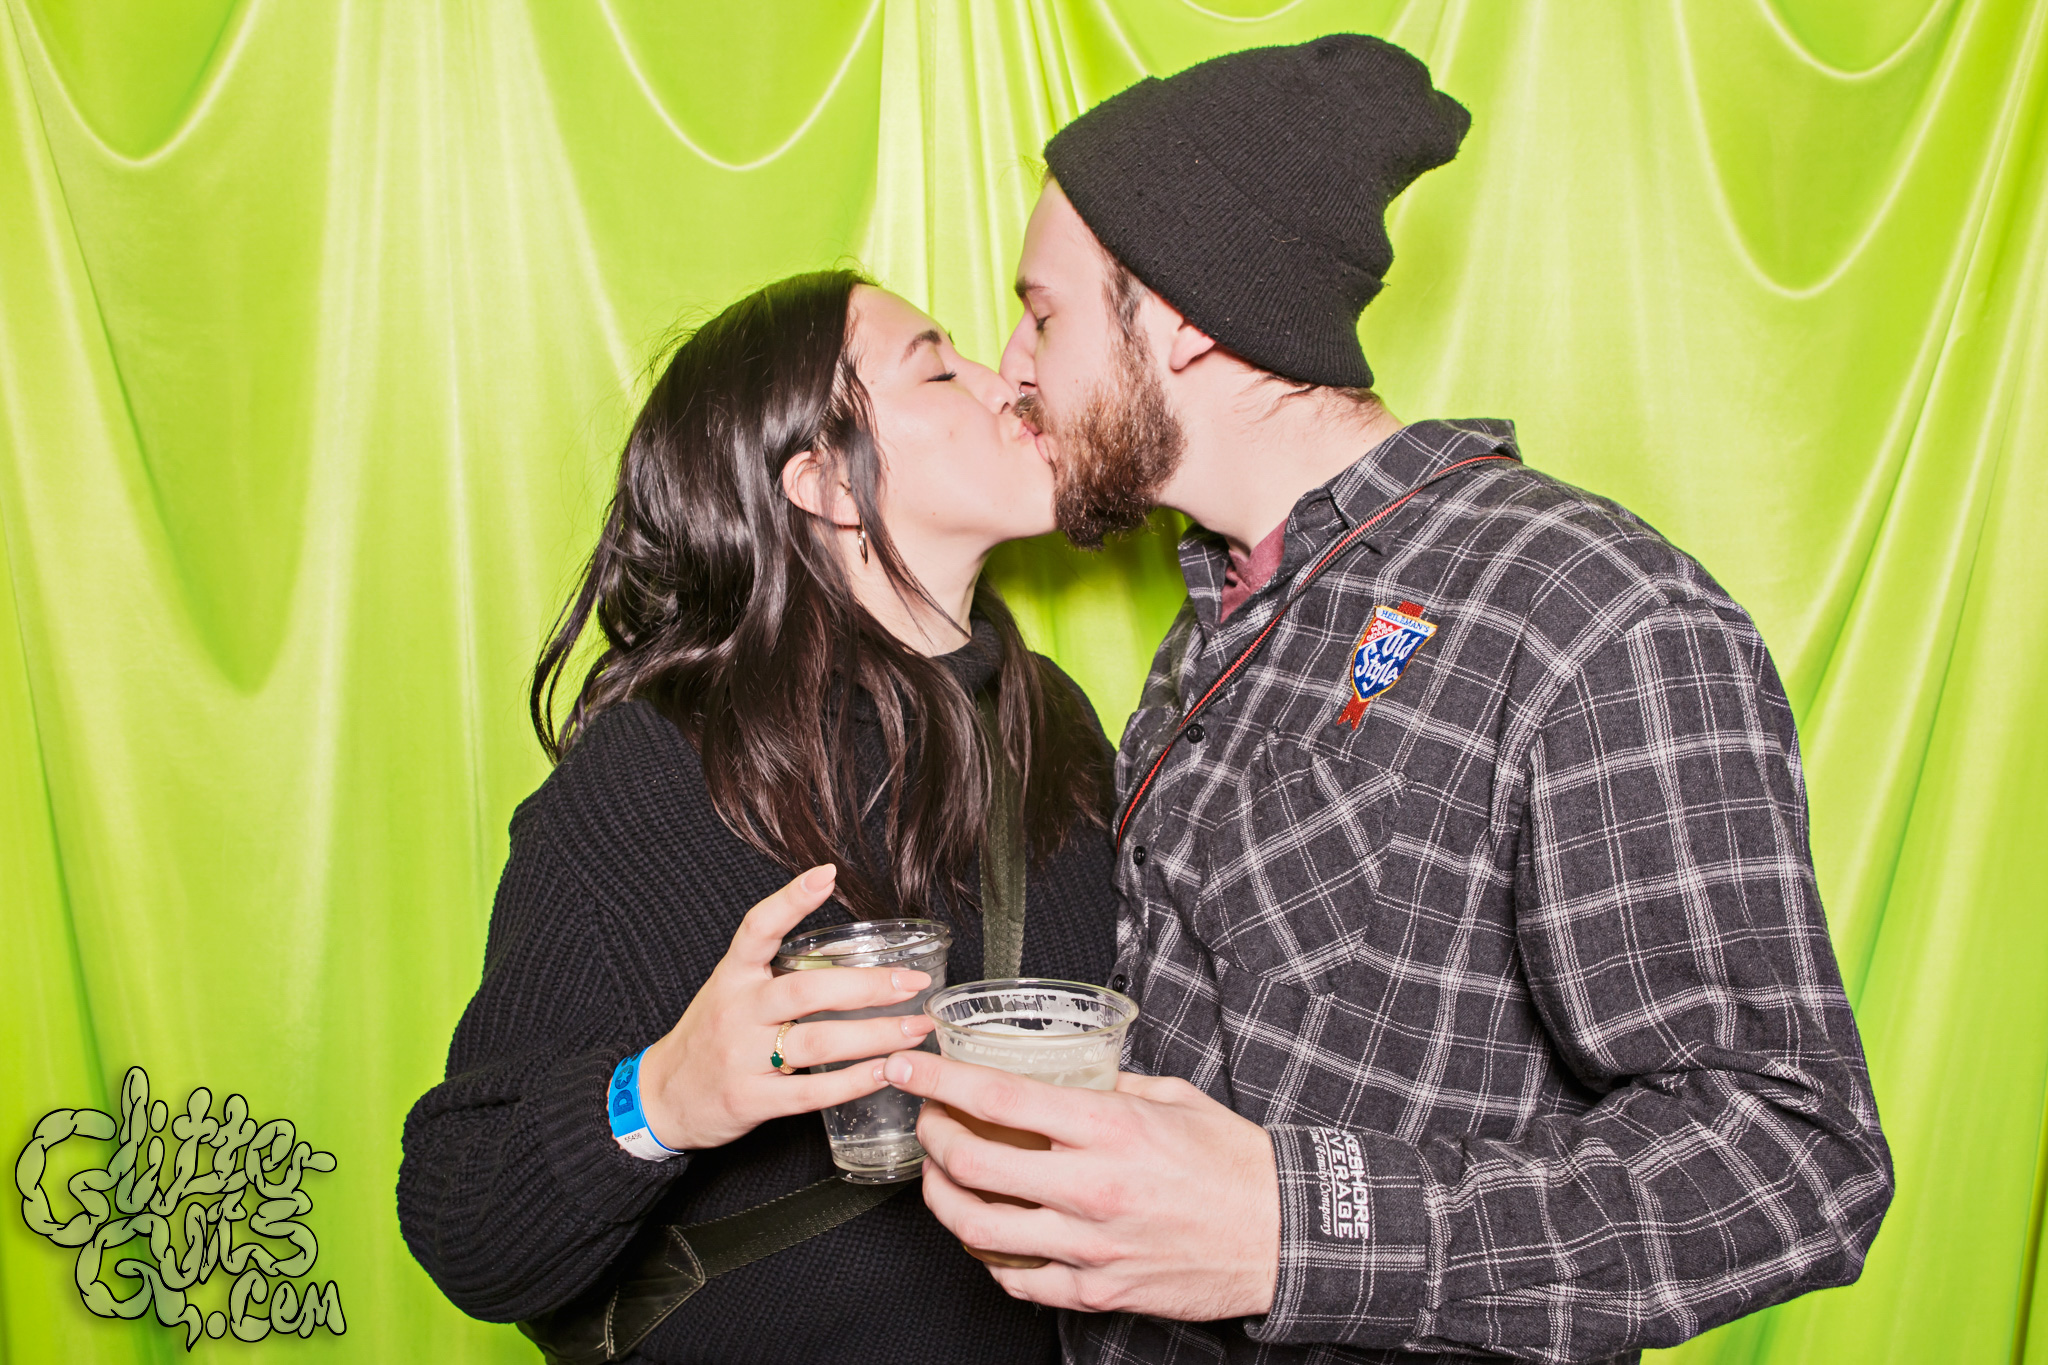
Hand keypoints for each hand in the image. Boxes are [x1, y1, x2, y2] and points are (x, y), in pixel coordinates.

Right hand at [636, 866, 934, 1150]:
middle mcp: (736, 1011)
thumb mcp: (731, 992)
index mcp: (733, 976)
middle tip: (912, 981)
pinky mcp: (750, 1100)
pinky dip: (854, 1082)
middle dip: (867, 986)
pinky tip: (886, 1071)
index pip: (757, 928)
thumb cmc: (711, 1037)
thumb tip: (851, 956)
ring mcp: (741, 1057)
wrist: (663, 1097)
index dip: (790, 900)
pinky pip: (810, 1091)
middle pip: (807, 991)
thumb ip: (777, 973)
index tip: (827, 874)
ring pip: (818, 1041)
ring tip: (915, 1028)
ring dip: (875, 1035)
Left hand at [883, 1050, 1279, 1319]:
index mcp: (1110, 1128)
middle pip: (972, 1162)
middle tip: (925, 1118)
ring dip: (942, 1197)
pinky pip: (1016, 1278)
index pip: (999, 1098)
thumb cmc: (1233, 1164)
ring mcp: (1089, 1248)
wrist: (1284, 1236)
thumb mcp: (1172, 1099)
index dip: (940, 1080)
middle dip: (930, 1135)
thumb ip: (1110, 1086)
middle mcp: (1091, 1188)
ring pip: (978, 1228)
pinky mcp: (1095, 1292)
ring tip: (938, 1175)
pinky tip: (984, 1229)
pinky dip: (986, 1253)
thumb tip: (1065, 1072)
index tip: (909, 1066)